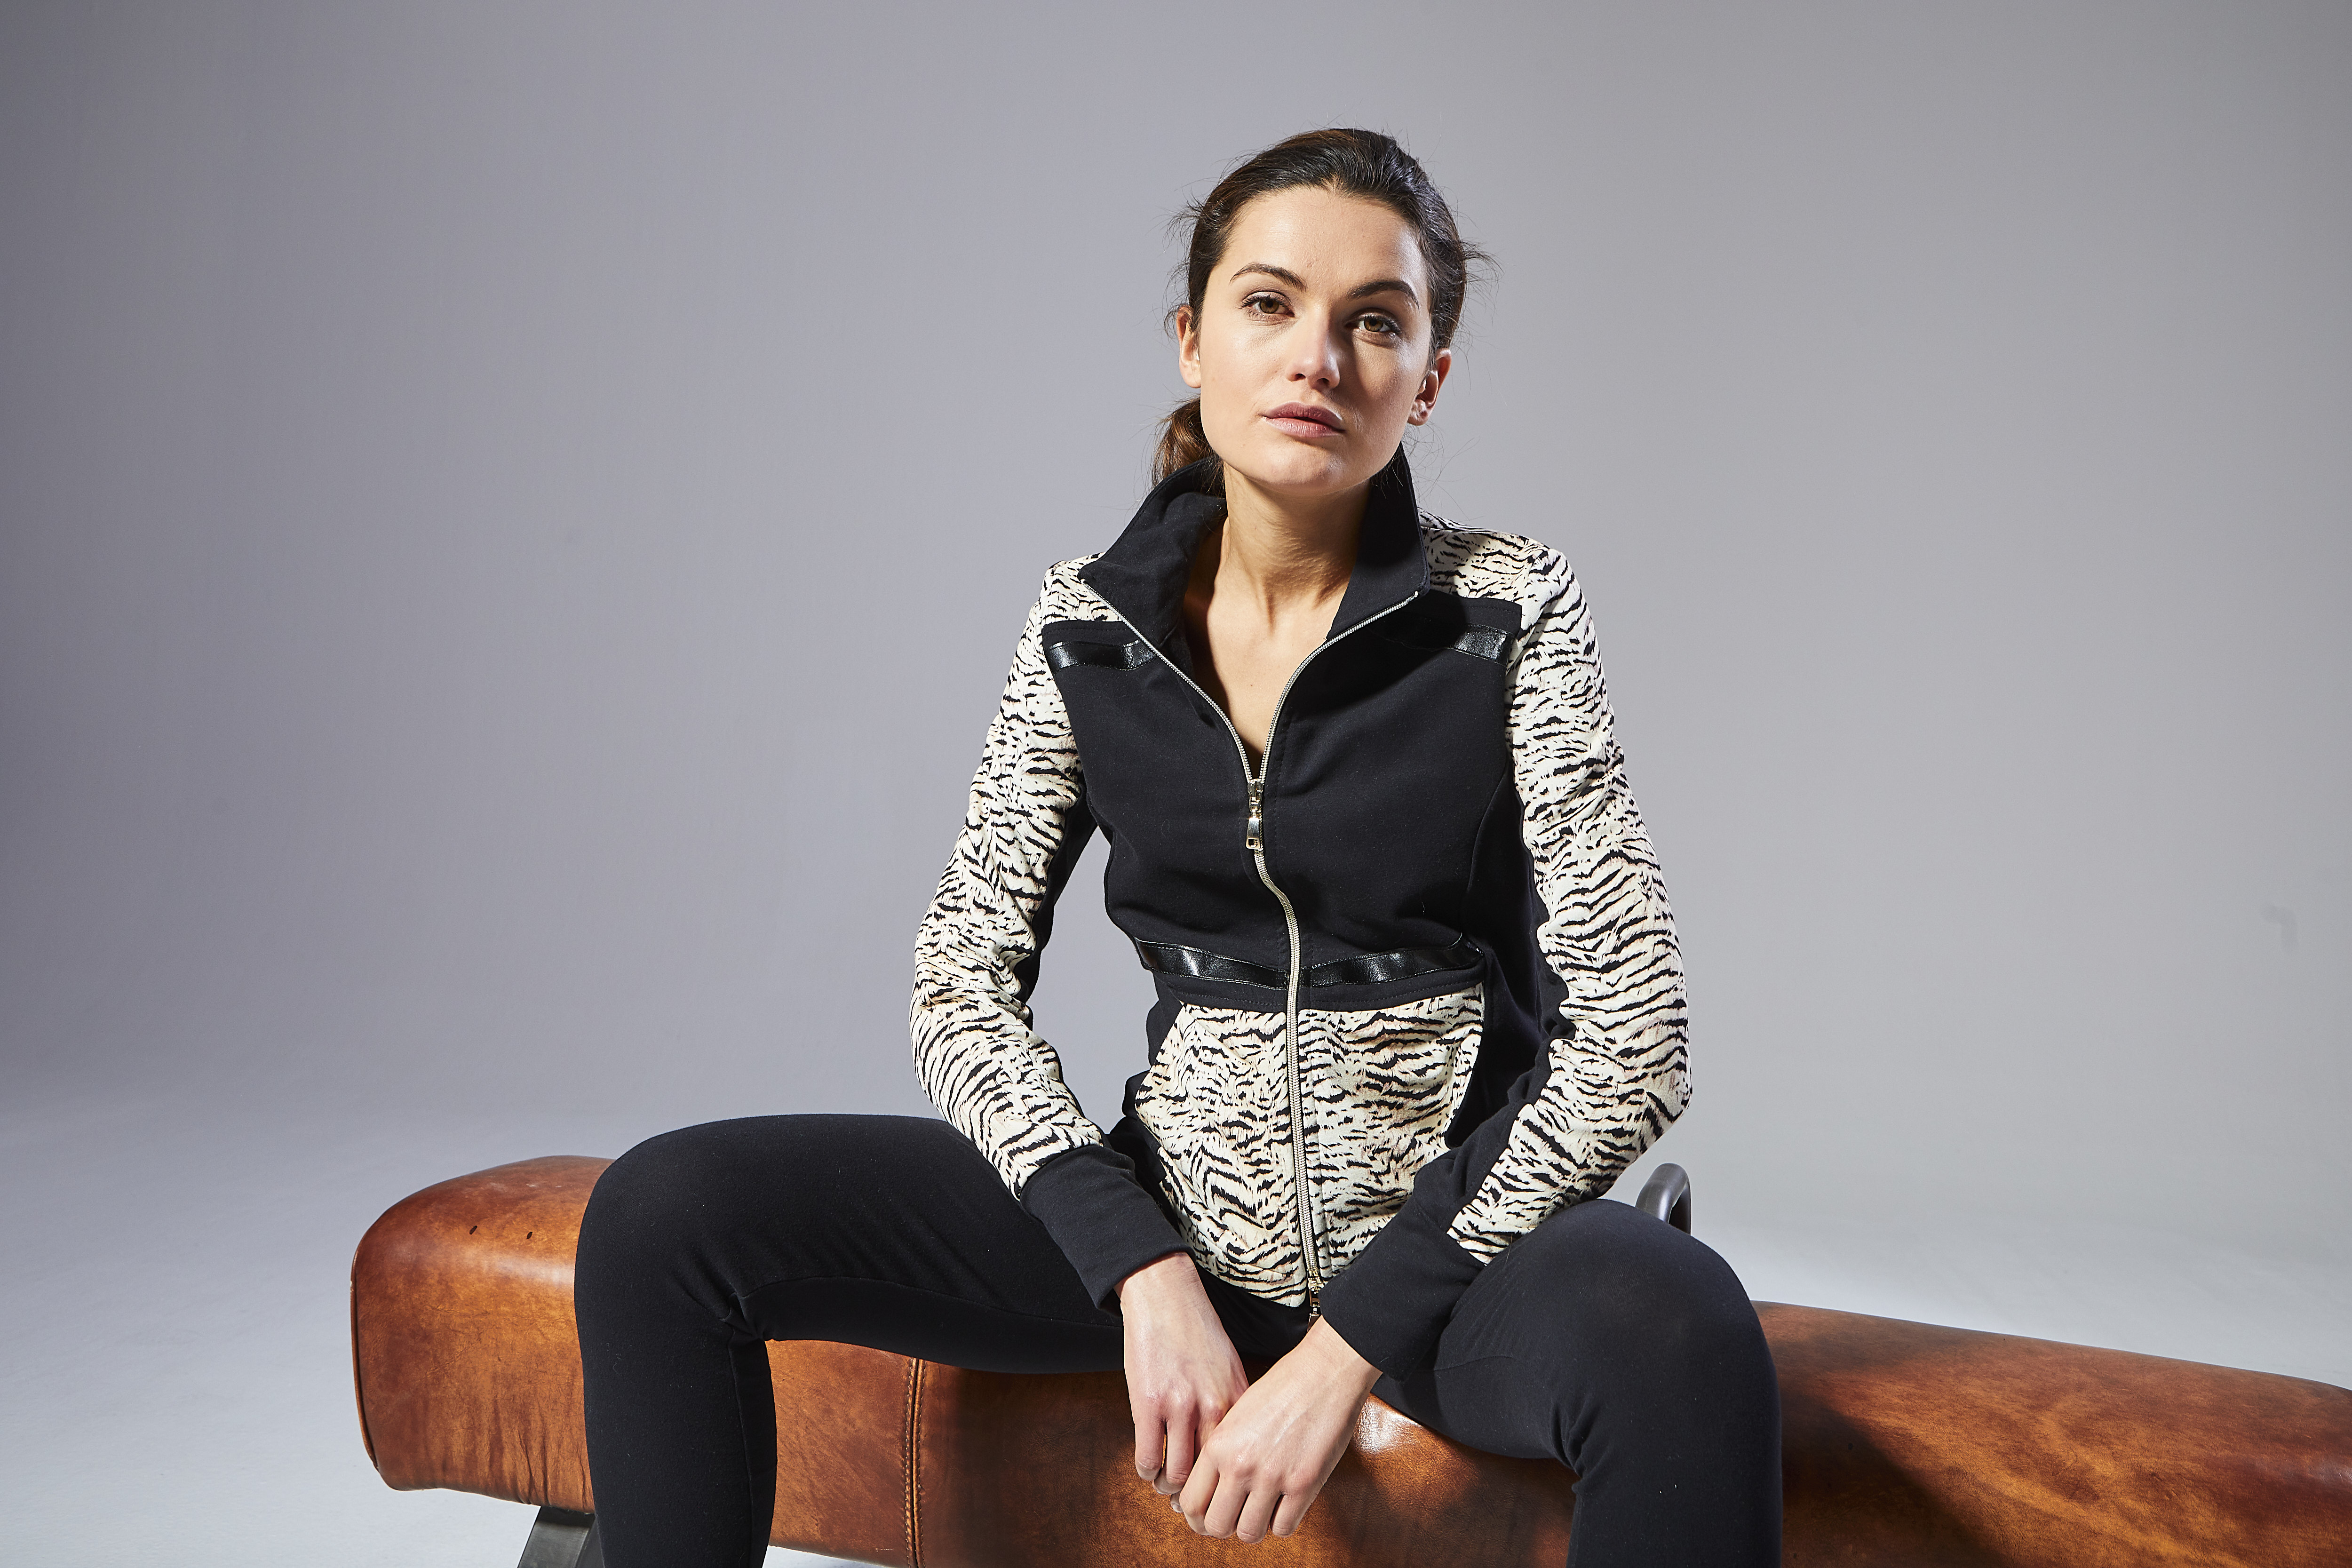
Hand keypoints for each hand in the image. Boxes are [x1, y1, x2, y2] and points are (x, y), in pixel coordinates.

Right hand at [1117, 1252, 1248, 1495]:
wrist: (1166, 1295)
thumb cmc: (1198, 1332)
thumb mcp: (1230, 1367)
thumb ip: (1235, 1406)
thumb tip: (1238, 1449)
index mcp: (1238, 1400)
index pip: (1241, 1460)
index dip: (1231, 1486)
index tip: (1222, 1496)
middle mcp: (1214, 1406)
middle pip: (1212, 1476)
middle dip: (1201, 1499)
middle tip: (1191, 1506)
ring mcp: (1180, 1406)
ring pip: (1177, 1475)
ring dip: (1169, 1487)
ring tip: (1166, 1485)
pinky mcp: (1147, 1403)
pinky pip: (1147, 1458)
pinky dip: (1147, 1470)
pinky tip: (1148, 1465)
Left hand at [1176, 1316, 1381, 1543]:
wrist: (1322, 1373)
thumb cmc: (1280, 1388)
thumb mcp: (1235, 1415)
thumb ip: (1219, 1452)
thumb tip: (1205, 1490)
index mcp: (1218, 1445)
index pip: (1190, 1502)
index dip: (1196, 1515)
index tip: (1206, 1513)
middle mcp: (1240, 1465)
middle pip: (1215, 1525)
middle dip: (1222, 1527)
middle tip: (1232, 1517)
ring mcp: (1273, 1477)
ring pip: (1248, 1533)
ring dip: (1252, 1526)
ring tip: (1259, 1510)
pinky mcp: (1304, 1485)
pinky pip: (1283, 1528)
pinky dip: (1282, 1522)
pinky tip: (1284, 1503)